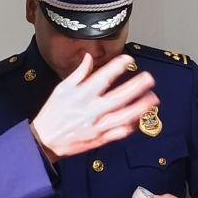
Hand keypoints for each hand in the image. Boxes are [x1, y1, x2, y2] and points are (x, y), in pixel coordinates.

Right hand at [30, 55, 156, 159]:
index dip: (116, 67)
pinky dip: (129, 127)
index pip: (102, 78)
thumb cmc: (52, 112)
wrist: (45, 140)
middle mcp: (90, 110)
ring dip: (139, 108)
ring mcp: (96, 126)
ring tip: (153, 99)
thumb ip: (78, 73)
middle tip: (149, 78)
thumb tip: (88, 57)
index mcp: (80, 95)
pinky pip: (117, 133)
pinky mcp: (98, 139)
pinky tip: (139, 120)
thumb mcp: (61, 89)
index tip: (128, 59)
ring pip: (122, 116)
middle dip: (135, 87)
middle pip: (118, 97)